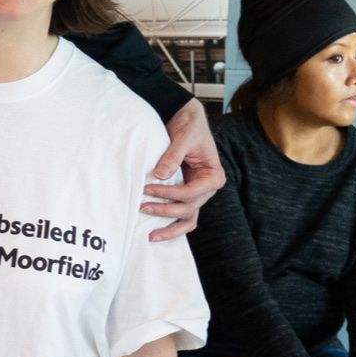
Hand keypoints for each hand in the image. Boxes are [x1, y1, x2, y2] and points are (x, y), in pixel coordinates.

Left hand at [141, 97, 224, 241]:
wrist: (187, 120)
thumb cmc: (189, 127)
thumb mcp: (183, 138)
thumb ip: (172, 156)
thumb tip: (160, 175)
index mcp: (213, 176)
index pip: (190, 193)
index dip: (169, 194)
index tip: (147, 189)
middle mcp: (207, 188)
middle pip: (188, 209)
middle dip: (165, 211)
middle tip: (142, 208)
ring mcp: (198, 193)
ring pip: (187, 218)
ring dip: (170, 228)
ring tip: (150, 236)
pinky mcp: (187, 193)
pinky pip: (181, 214)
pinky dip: (171, 223)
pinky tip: (156, 231)